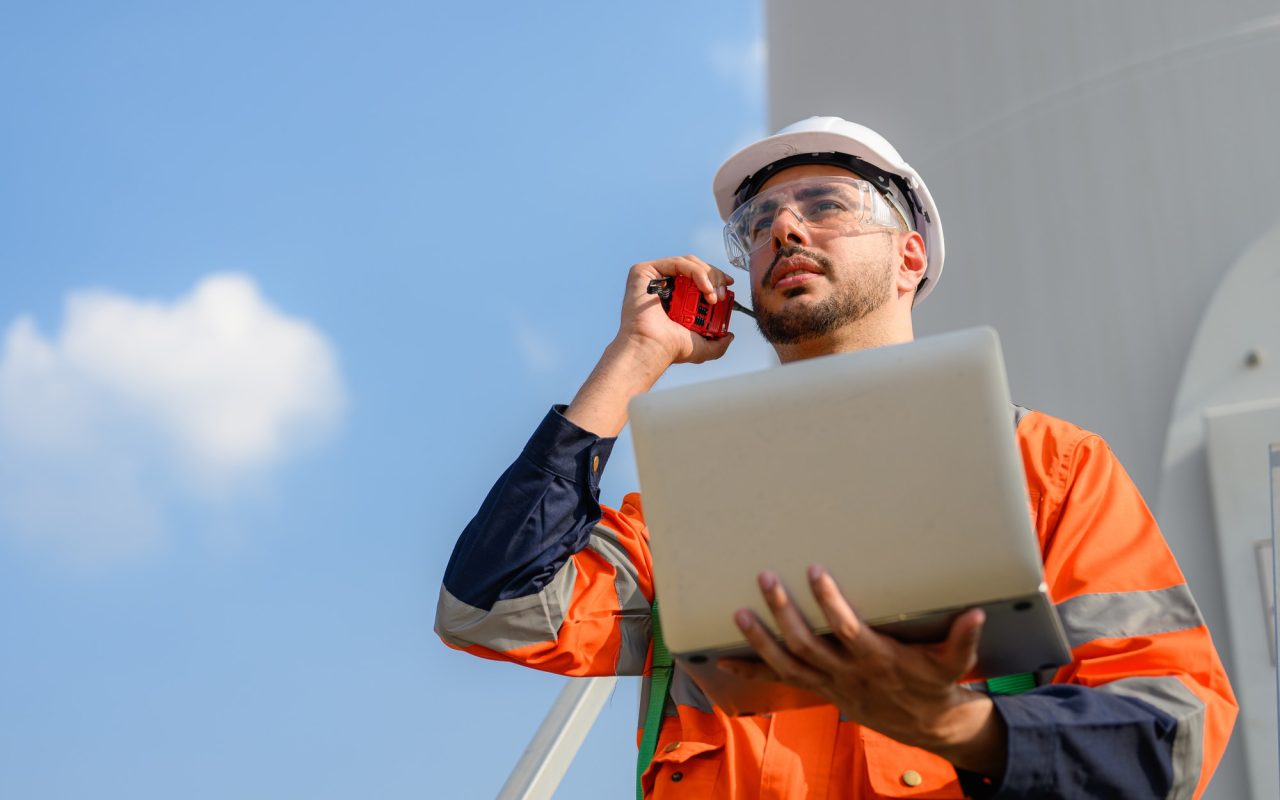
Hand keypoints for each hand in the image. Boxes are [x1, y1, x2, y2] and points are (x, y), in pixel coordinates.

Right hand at [563, 256, 735, 437]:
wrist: (655, 348)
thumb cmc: (671, 349)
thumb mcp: (703, 347)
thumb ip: (718, 344)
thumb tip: (728, 336)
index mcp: (673, 298)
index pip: (697, 277)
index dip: (715, 277)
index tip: (727, 286)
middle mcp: (662, 286)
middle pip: (695, 266)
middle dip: (715, 276)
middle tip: (722, 294)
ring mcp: (653, 278)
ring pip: (688, 262)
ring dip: (708, 275)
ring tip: (713, 296)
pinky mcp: (644, 271)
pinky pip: (678, 263)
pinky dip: (697, 272)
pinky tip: (706, 288)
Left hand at [720, 565, 1006, 775]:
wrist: (923, 725)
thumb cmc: (935, 685)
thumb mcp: (953, 664)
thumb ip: (964, 640)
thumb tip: (978, 614)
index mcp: (877, 660)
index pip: (847, 629)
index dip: (830, 601)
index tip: (815, 569)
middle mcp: (847, 674)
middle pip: (807, 644)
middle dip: (784, 612)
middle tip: (766, 578)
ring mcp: (829, 684)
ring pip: (787, 664)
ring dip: (761, 640)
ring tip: (739, 613)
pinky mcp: (819, 688)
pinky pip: (780, 681)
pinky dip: (751, 672)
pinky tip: (724, 661)